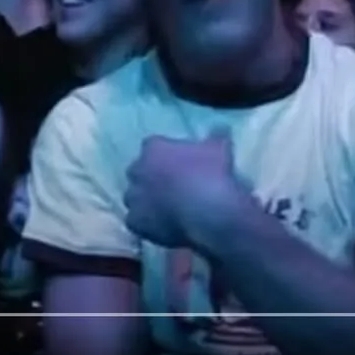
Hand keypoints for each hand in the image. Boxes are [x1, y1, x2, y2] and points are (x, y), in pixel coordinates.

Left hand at [124, 130, 246, 248]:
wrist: (208, 212)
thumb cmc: (212, 175)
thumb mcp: (219, 148)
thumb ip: (216, 136)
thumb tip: (221, 127)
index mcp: (153, 148)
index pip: (153, 146)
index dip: (166, 155)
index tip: (179, 163)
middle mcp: (137, 170)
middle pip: (139, 171)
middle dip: (150, 177)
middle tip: (171, 186)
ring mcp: (134, 197)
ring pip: (134, 197)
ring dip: (146, 201)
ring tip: (166, 209)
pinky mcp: (135, 222)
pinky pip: (136, 221)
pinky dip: (146, 224)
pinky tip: (162, 227)